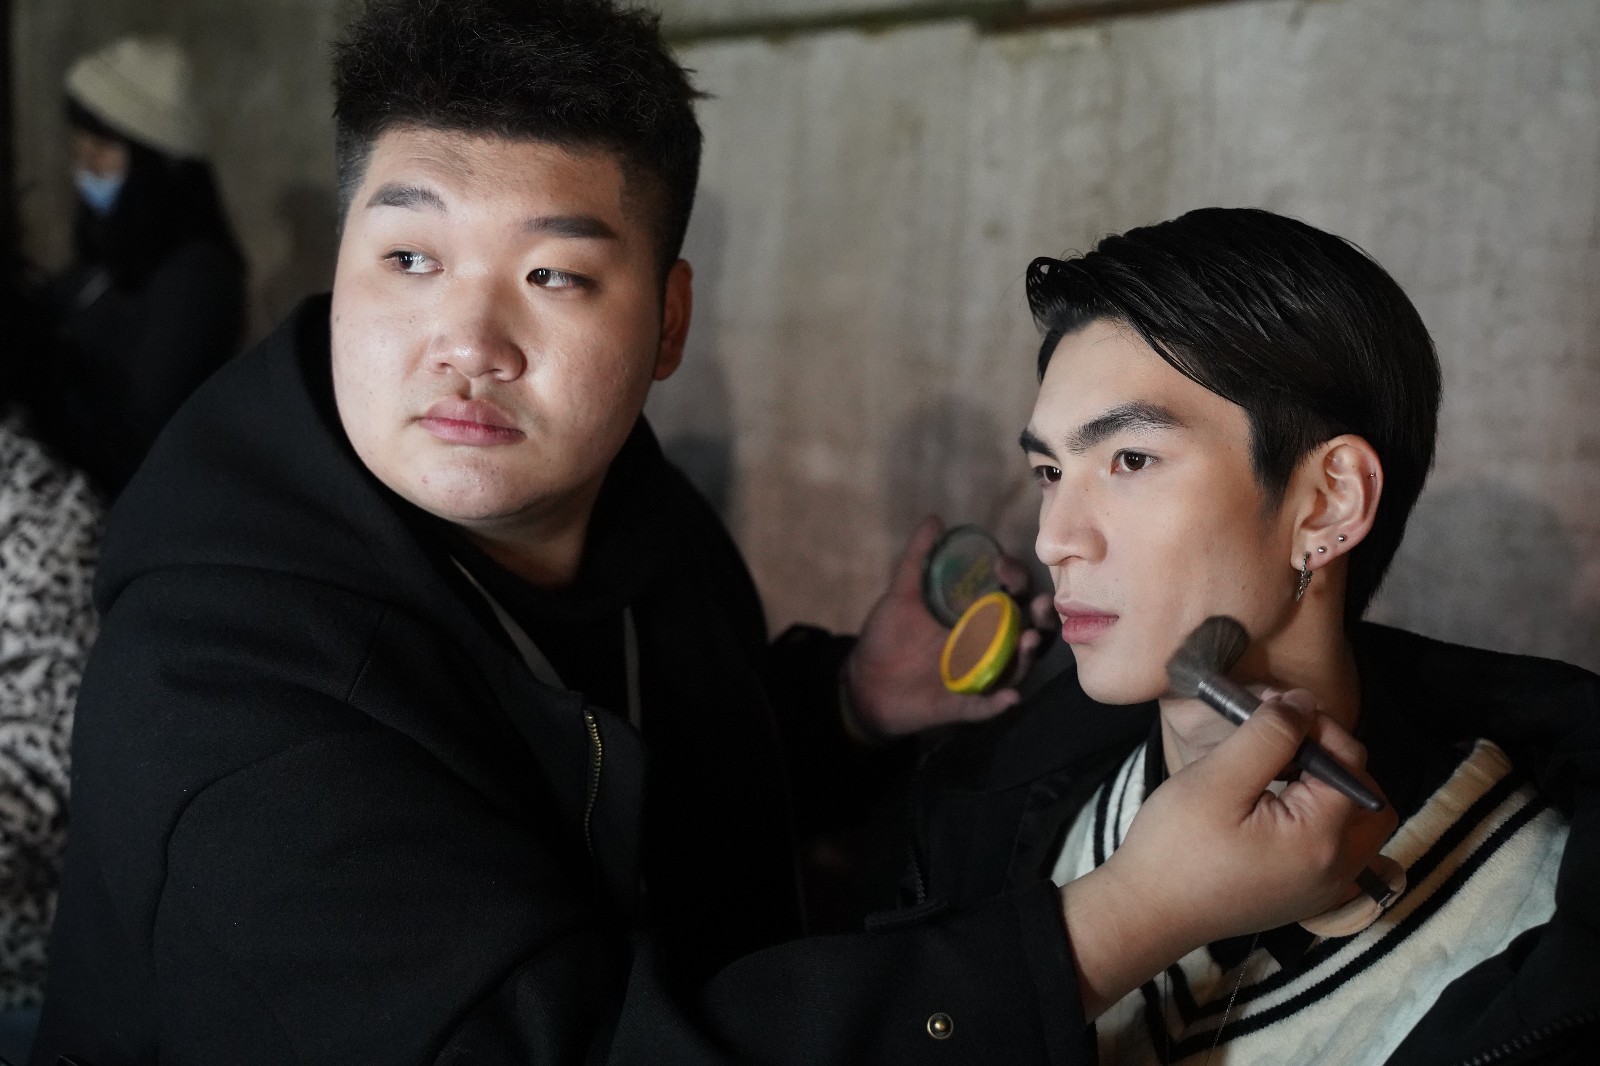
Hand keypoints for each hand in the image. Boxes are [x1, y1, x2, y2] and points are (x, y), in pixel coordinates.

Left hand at [842, 516, 1049, 738]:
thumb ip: (919, 558)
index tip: (1001, 567)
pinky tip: (1008, 697)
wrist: (864, 683)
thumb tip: (936, 519)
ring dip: (1028, 655)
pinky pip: (987, 705)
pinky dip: (999, 702)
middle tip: (1039, 604)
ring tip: (1029, 640)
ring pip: (1016, 666)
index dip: (1014, 577)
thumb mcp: (902, 595)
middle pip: (1028, 628)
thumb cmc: (888, 637)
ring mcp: (978, 674)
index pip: (1011, 593)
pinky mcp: (964, 703)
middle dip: (1041, 616)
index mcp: (975, 615)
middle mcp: (986, 644)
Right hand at [1061, 691, 1394, 1017]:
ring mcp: (1324, 890)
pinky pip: (1335, 849)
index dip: (1316, 726)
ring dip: (1328, 789)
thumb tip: (1304, 703)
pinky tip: (1273, 806)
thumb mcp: (1218, 779)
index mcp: (1323, 840)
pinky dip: (1318, 819)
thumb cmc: (1176, 847)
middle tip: (1283, 744)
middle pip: (1367, 797)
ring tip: (1277, 771)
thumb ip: (1268, 735)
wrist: (1146, 912)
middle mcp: (1338, 870)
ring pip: (1355, 824)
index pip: (1350, 762)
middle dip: (1333, 760)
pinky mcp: (1305, 897)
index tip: (1270, 712)